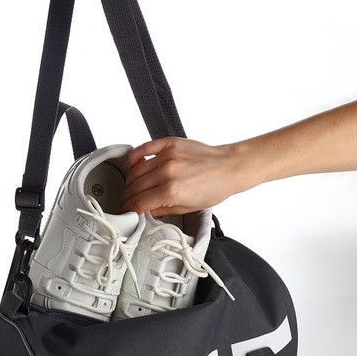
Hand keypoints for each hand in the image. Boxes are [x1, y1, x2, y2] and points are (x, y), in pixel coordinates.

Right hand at [120, 137, 242, 215]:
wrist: (230, 168)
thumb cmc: (214, 187)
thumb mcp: (187, 208)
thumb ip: (161, 209)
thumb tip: (145, 210)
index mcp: (171, 191)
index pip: (138, 202)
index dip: (129, 209)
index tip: (126, 211)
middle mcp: (167, 172)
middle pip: (134, 187)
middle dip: (127, 198)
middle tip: (127, 202)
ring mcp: (167, 156)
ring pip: (136, 171)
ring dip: (129, 182)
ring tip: (131, 188)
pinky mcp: (170, 144)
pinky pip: (144, 148)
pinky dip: (133, 157)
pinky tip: (130, 165)